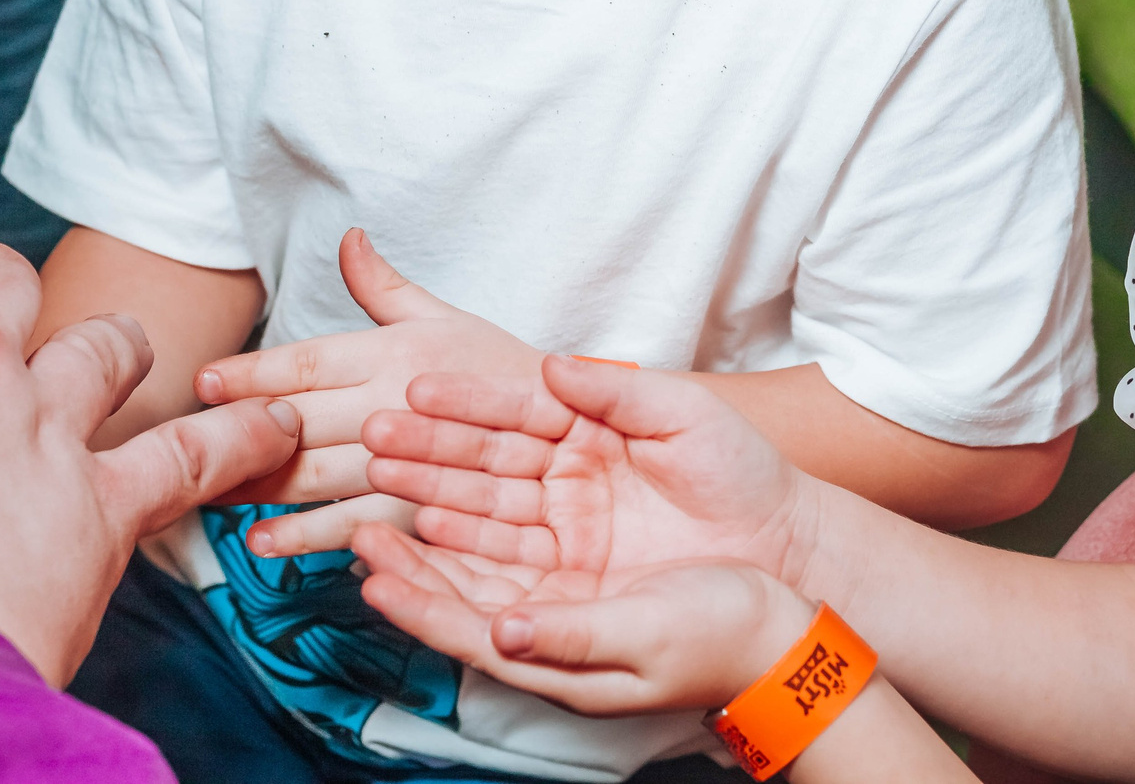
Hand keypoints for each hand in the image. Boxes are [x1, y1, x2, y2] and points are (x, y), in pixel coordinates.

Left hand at [198, 228, 543, 556]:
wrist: (578, 426)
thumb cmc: (502, 368)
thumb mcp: (446, 317)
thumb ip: (384, 286)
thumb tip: (347, 238)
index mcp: (394, 353)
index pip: (308, 363)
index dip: (253, 373)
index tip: (203, 381)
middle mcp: (395, 405)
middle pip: (298, 422)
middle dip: (236, 431)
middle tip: (178, 440)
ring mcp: (409, 461)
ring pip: (316, 475)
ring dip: (257, 485)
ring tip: (203, 492)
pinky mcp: (423, 508)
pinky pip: (354, 525)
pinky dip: (306, 536)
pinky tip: (264, 542)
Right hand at [356, 353, 818, 595]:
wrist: (784, 545)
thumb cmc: (742, 469)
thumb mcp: (683, 413)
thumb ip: (615, 390)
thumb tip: (551, 366)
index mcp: (588, 430)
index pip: (515, 412)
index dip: (466, 402)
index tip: (417, 389)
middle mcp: (565, 480)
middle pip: (484, 463)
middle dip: (428, 449)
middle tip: (375, 434)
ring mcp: (564, 531)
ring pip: (482, 513)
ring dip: (428, 498)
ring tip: (378, 481)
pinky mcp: (569, 582)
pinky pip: (502, 568)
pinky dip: (457, 556)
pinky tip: (416, 540)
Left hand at [356, 526, 815, 718]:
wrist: (779, 626)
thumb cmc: (719, 639)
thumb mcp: (643, 640)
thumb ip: (569, 636)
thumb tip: (503, 631)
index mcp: (555, 654)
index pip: (464, 628)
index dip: (414, 599)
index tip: (369, 568)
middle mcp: (548, 620)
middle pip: (460, 582)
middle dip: (406, 551)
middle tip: (354, 515)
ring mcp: (566, 584)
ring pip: (481, 545)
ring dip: (433, 511)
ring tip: (388, 480)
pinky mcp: (589, 548)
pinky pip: (517, 525)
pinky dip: (477, 503)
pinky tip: (449, 484)